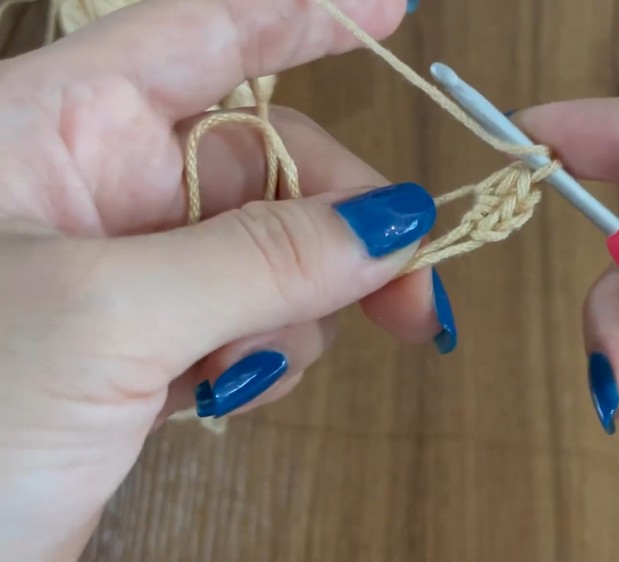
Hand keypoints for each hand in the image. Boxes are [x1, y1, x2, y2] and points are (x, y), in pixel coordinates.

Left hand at [0, 0, 456, 558]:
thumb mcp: (109, 316)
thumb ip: (261, 259)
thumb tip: (396, 223)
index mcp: (52, 126)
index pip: (201, 33)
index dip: (304, 16)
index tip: (395, 12)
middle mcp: (93, 185)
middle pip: (267, 162)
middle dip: (344, 225)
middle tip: (413, 291)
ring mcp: (126, 267)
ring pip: (272, 251)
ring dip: (292, 310)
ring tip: (239, 373)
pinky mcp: (147, 341)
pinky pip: (251, 318)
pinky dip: (263, 354)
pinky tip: (219, 394)